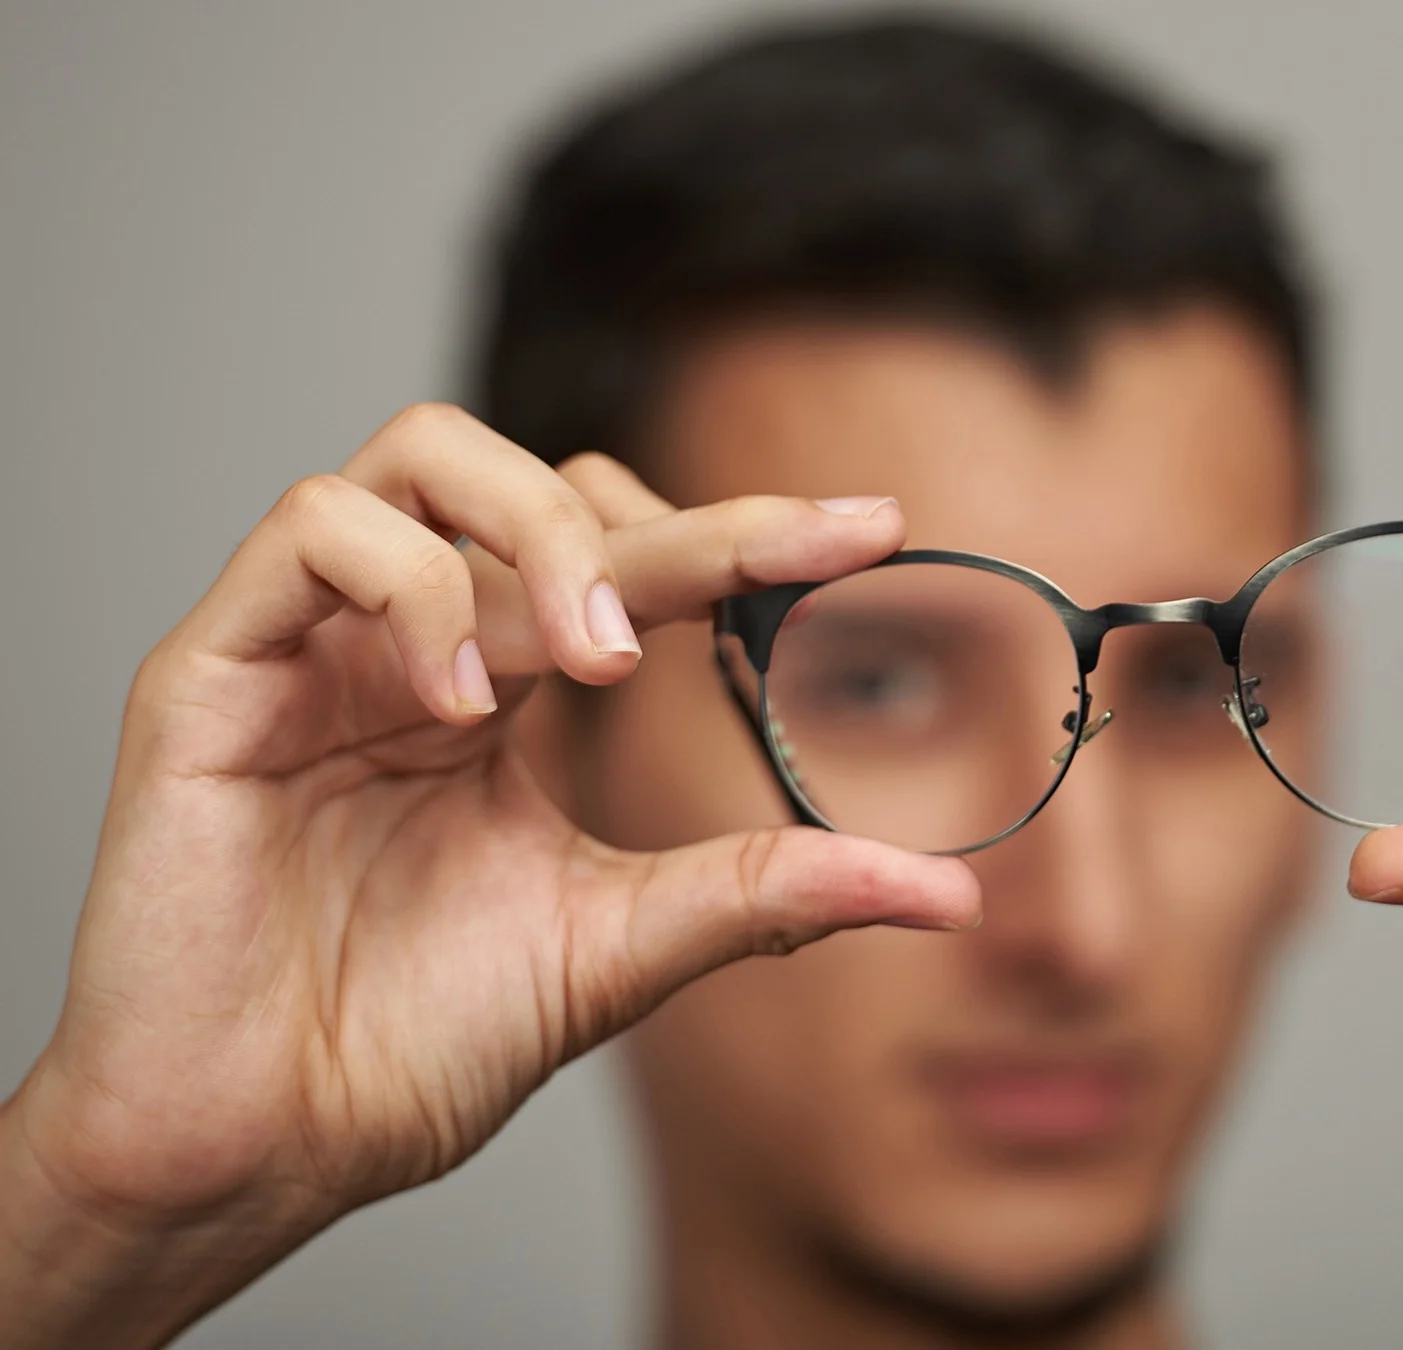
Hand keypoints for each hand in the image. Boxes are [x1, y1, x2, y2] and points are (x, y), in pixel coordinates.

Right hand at [0, 405, 978, 1348]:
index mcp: (505, 695)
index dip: (745, 532)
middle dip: (666, 524)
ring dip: (538, 535)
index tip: (871, 527)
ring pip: (422, 457)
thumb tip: (947, 892)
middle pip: (542, 488)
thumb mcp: (621, 947)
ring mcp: (313, 646)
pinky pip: (314, 530)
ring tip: (597, 656)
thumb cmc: (412, 1044)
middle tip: (750, 578)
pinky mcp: (215, 668)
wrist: (266, 1141)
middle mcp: (413, 646)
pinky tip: (462, 701)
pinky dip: (415, 589)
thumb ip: (767, 892)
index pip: (631, 564)